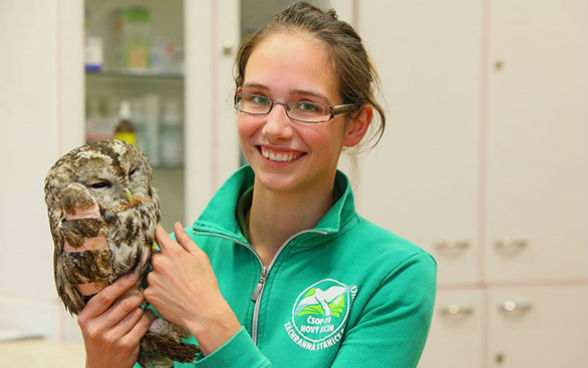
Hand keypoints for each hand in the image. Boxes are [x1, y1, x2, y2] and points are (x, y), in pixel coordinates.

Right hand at [77, 273, 152, 367]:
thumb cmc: (101, 339)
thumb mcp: (94, 322)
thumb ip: (104, 305)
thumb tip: (126, 279)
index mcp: (85, 319)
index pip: (105, 296)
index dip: (121, 284)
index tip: (133, 275)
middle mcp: (96, 329)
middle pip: (125, 303)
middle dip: (137, 296)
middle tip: (140, 294)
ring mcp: (111, 338)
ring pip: (136, 312)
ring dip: (142, 308)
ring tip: (139, 310)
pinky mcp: (126, 345)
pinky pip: (144, 323)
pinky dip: (148, 317)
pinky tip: (145, 318)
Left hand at [144, 222, 240, 354]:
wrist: (203, 312)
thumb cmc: (205, 284)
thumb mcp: (200, 257)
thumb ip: (185, 239)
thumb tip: (176, 225)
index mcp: (173, 251)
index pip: (157, 233)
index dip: (156, 231)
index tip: (156, 232)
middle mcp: (159, 263)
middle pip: (152, 254)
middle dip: (160, 258)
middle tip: (174, 269)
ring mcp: (152, 279)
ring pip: (150, 271)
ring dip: (157, 274)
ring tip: (174, 284)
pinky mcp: (148, 294)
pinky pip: (148, 286)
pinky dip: (156, 288)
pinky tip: (169, 294)